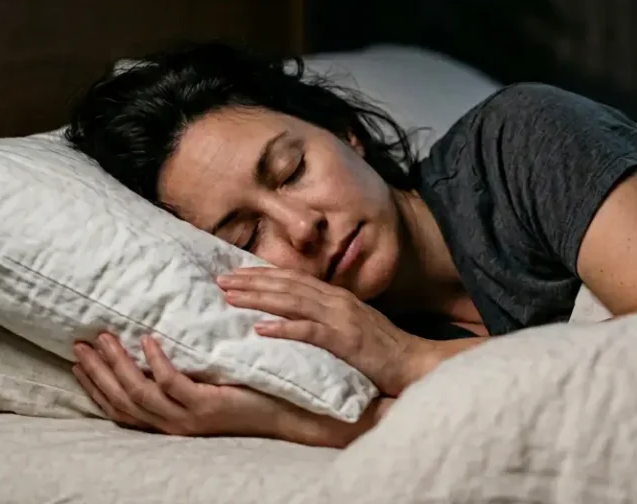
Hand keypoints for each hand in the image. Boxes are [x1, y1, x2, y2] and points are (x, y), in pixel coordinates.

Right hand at [71, 333, 386, 446]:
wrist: (290, 409)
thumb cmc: (251, 389)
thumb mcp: (209, 378)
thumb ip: (185, 366)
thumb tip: (161, 334)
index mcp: (170, 418)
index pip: (120, 405)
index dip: (96, 383)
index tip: (77, 357)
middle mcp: (173, 423)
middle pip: (122, 399)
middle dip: (97, 371)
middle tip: (79, 343)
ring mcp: (189, 417)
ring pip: (139, 392)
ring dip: (117, 364)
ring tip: (104, 337)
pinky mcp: (208, 406)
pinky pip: (172, 384)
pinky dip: (156, 361)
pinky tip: (148, 339)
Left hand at [216, 267, 435, 396]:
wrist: (415, 362)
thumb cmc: (383, 351)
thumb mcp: (352, 327)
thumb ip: (327, 318)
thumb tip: (298, 317)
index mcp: (338, 297)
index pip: (294, 279)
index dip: (263, 274)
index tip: (235, 273)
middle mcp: (338, 301)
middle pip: (288, 285)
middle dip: (252, 281)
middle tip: (221, 280)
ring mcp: (342, 319)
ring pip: (293, 302)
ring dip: (259, 298)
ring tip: (231, 297)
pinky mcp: (346, 341)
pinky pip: (310, 332)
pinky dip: (284, 328)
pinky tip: (260, 329)